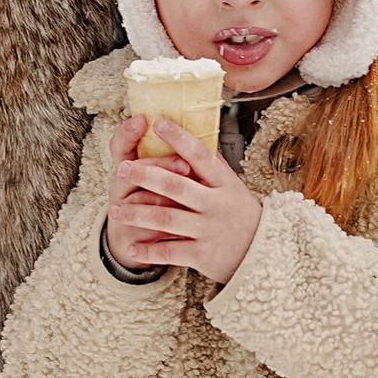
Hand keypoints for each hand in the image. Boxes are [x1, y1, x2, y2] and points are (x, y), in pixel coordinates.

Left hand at [106, 116, 262, 287]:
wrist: (262, 253)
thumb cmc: (240, 214)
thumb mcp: (233, 187)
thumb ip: (213, 166)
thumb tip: (195, 136)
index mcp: (223, 183)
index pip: (200, 155)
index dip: (179, 138)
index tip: (158, 123)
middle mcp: (216, 203)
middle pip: (176, 185)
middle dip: (146, 176)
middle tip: (121, 170)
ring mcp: (209, 229)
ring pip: (167, 218)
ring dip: (137, 215)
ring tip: (115, 211)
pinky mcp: (203, 254)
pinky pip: (170, 251)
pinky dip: (149, 251)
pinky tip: (131, 249)